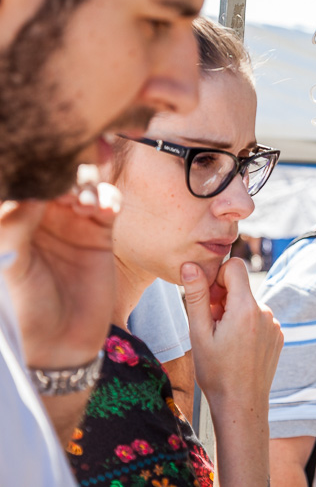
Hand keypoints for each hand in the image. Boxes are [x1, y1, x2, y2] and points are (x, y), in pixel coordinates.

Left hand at [0, 171, 120, 368]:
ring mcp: (73, 223)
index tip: (46, 170)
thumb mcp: (12, 264)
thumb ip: (15, 224)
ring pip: (84, 185)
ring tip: (87, 203)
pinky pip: (109, 202)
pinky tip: (105, 210)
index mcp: (16, 220)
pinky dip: (109, 198)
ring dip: (88, 185)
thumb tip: (32, 190)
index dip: (36, 172)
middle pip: (57, 179)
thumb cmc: (26, 306)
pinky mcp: (101, 232)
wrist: (63, 340)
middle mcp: (43, 217)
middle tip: (70, 186)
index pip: (25, 183)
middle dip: (66, 174)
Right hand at [181, 257, 282, 406]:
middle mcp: (265, 312)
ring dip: (233, 314)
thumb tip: (190, 265)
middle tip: (210, 326)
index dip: (217, 277)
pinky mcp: (277, 335)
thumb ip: (196, 296)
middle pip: (240, 287)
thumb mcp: (199, 333)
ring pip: (247, 305)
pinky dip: (245, 326)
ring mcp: (274, 324)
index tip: (207, 300)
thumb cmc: (215, 372)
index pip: (235, 266)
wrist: (241, 403)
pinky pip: (258, 319)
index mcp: (246, 308)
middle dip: (222, 299)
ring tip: (222, 341)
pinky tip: (236, 348)